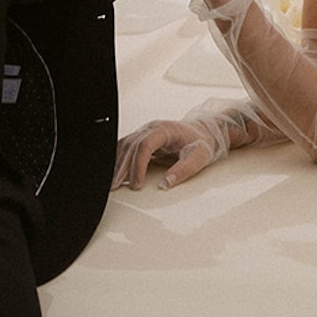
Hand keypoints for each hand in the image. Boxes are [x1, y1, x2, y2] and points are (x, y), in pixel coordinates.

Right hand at [113, 102, 285, 189]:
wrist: (204, 130)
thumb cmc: (201, 142)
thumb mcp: (199, 156)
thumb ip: (184, 169)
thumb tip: (165, 184)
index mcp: (165, 129)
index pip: (144, 144)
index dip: (138, 165)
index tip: (136, 184)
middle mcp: (152, 128)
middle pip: (131, 145)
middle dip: (123, 167)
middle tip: (116, 187)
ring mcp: (146, 132)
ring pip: (125, 145)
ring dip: (117, 164)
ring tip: (112, 183)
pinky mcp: (143, 138)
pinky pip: (126, 147)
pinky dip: (119, 159)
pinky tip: (115, 173)